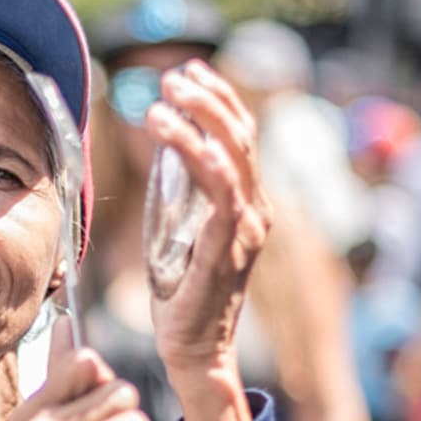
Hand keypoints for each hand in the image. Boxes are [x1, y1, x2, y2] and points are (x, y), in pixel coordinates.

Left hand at [145, 60, 271, 385]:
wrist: (192, 349)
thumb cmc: (181, 295)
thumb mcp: (179, 233)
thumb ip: (181, 195)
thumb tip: (164, 152)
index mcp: (249, 206)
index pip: (242, 139)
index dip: (220, 98)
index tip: (190, 71)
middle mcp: (256, 212)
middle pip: (242, 138)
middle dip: (209, 98)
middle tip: (173, 75)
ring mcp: (245, 230)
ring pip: (232, 157)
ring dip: (199, 120)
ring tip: (164, 99)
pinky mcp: (226, 248)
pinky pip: (220, 192)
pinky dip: (199, 156)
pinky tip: (175, 135)